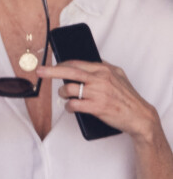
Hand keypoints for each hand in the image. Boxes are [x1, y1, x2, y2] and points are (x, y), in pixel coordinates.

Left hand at [37, 60, 159, 141]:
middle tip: (39, 71)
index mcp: (103, 69)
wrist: (140, 117)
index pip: (75, 63)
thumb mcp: (118, 75)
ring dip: (63, 93)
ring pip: (69, 89)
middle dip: (51, 71)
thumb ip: (102, 66)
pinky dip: (69, 107)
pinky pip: (74, 105)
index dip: (60, 64)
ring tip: (65, 96)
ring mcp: (98, 93)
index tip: (51, 65)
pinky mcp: (97, 107)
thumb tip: (86, 61)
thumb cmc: (128, 96)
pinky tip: (70, 108)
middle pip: (69, 71)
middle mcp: (99, 79)